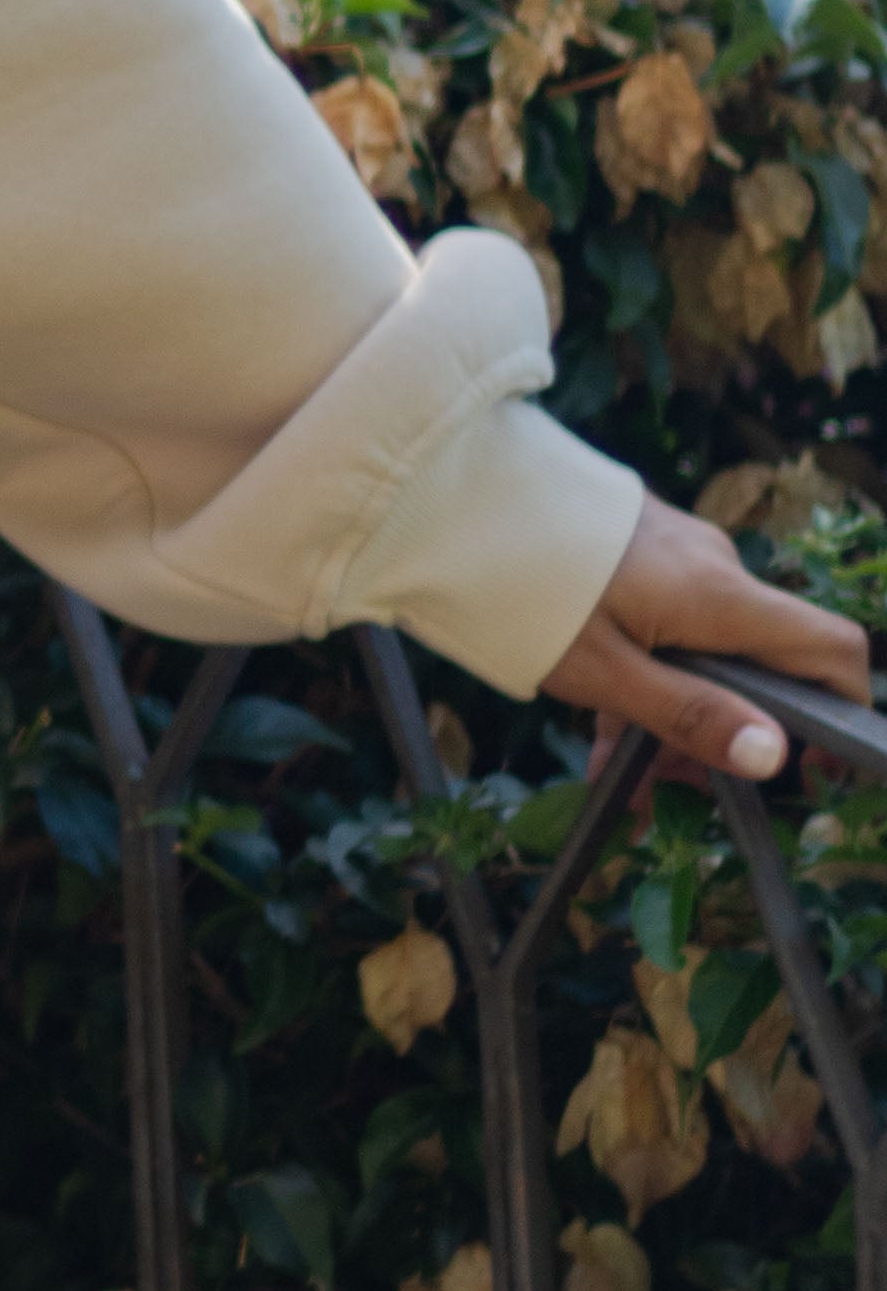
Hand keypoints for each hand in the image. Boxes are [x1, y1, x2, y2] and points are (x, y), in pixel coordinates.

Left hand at [540, 491, 871, 785]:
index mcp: (722, 597)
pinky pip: (661, 630)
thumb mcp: (604, 672)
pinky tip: (597, 738)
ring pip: (701, 653)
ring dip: (673, 718)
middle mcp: (714, 571)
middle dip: (726, 734)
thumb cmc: (521, 587)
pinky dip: (642, 682)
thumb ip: (690, 713)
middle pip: (759, 664)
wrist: (447, 497)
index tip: (818, 767)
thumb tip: (772, 756)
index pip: (831, 648)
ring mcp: (675, 559)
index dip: (843, 710)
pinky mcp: (635, 557)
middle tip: (674, 793)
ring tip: (620, 780)